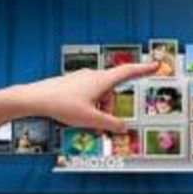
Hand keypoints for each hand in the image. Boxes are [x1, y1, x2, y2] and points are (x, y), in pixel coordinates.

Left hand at [14, 61, 159, 132]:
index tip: (156, 65)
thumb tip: (123, 128)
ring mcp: (82, 78)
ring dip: (97, 109)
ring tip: (84, 121)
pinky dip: (88, 106)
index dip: (144, 69)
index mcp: (102, 80)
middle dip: (109, 108)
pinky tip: (75, 115)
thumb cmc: (62, 105)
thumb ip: (110, 124)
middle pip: (112, 91)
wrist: (36, 98)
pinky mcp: (73, 83)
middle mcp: (93, 75)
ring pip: (99, 95)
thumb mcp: (91, 119)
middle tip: (100, 123)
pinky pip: (88, 95)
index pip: (129, 72)